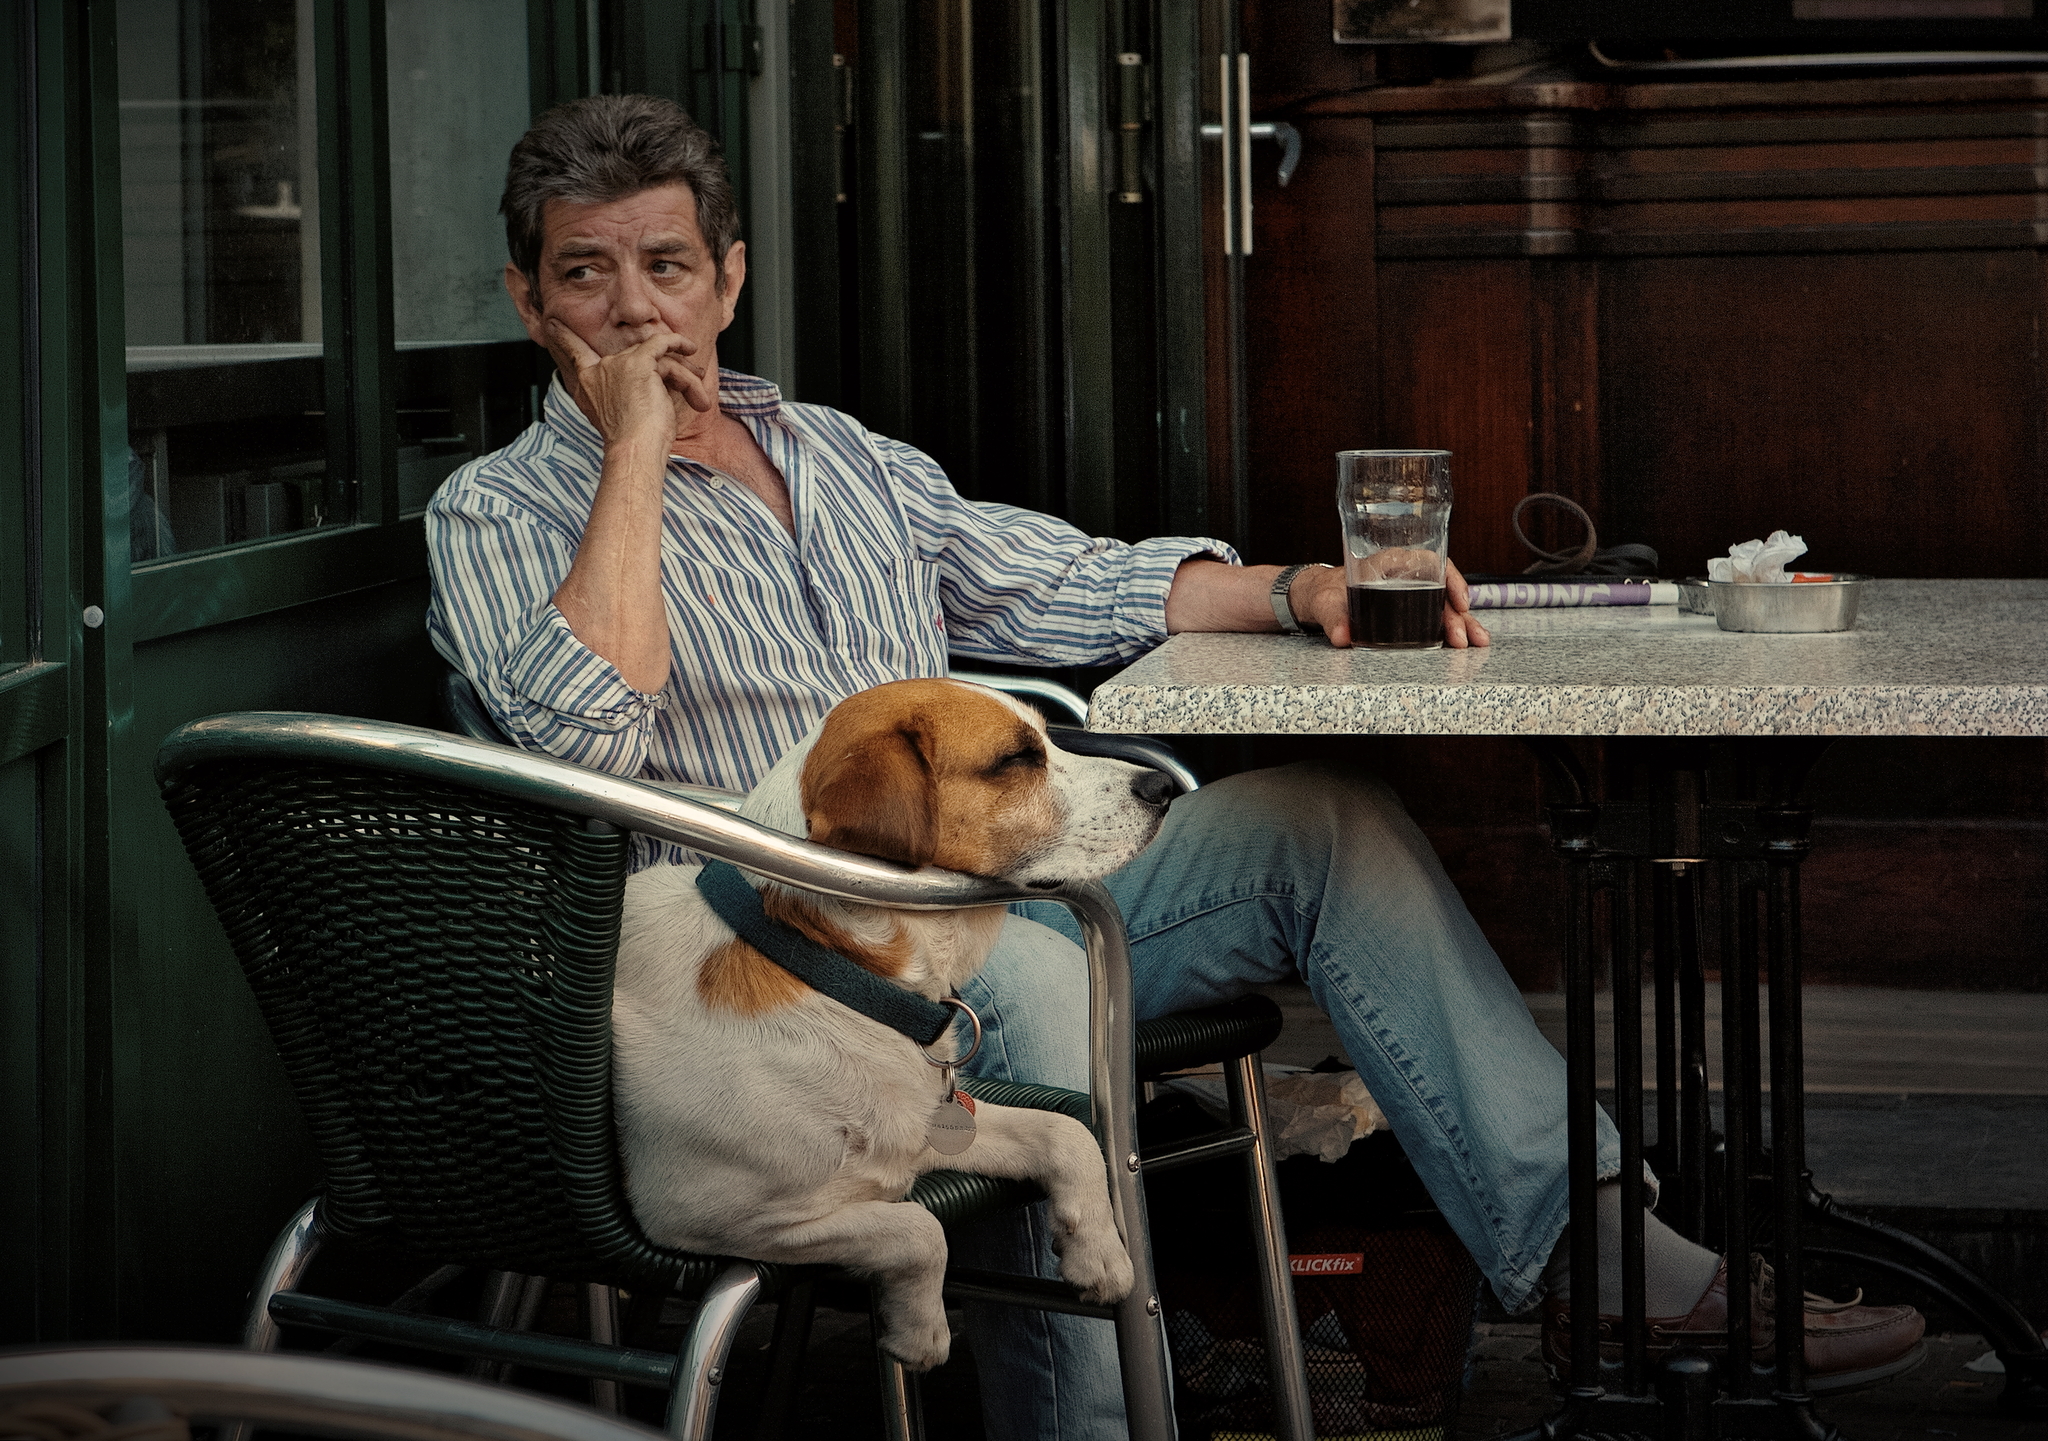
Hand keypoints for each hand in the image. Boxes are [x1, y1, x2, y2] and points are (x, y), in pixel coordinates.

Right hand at [546, 319, 717, 449]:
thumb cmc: (633, 441)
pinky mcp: (639, 362)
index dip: (562, 338)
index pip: (571, 353)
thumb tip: (658, 379)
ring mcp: (617, 363)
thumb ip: (626, 394)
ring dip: (683, 378)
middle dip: (663, 371)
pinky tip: (690, 348)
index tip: (552, 324)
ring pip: (656, 360)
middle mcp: (597, 370)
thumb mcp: (621, 416)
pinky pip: (662, 344)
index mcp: (587, 384)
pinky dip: (678, 344)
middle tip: (686, 382)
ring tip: (699, 397)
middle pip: (634, 357)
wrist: (635, 450)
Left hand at [1295, 559, 1490, 648]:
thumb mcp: (1325, 602)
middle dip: (1459, 613)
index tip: (1458, 602)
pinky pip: (1436, 615)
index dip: (1450, 580)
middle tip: (1462, 639)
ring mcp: (1410, 591)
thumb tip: (1342, 636)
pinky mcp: (1409, 609)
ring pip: (1444, 603)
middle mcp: (1406, 573)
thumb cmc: (1324, 592)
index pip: (1431, 562)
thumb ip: (1332, 618)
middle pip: (1443, 588)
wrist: (1319, 600)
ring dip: (1463, 623)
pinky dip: (1451, 628)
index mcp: (1390, 561)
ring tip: (1477, 643)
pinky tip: (1464, 642)